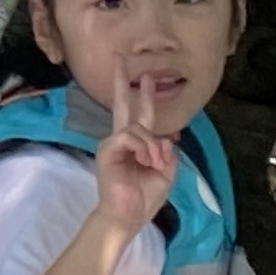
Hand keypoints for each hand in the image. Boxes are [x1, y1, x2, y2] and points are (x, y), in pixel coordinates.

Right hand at [91, 78, 178, 239]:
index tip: (146, 79)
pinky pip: (131, 136)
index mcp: (136, 145)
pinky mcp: (108, 149)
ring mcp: (112, 143)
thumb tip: (166, 137)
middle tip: (120, 58)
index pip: (139, 115)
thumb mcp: (166, 173)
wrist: (127, 216)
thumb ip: (167, 152)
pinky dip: (145, 148)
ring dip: (153, 145)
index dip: (145, 97)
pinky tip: (147, 161)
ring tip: (155, 163)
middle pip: (122, 104)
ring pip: (138, 126)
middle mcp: (122, 139)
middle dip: (122, 81)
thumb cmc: (144, 198)